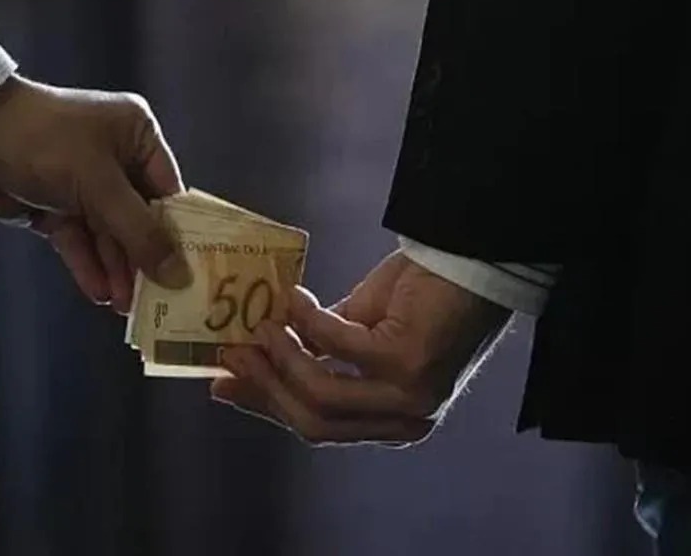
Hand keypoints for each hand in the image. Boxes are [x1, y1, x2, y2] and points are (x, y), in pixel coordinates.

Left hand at [0, 74, 191, 312]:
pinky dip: (88, 266)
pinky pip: (80, 240)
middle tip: (158, 301)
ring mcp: (84, 185)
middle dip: (143, 259)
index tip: (192, 274)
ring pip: (109, 235)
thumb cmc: (46, 143)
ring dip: (116, 269)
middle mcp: (116, 158)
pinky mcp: (55, 207)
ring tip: (126, 308)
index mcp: (137, 136)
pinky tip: (99, 294)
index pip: (169, 193)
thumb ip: (140, 232)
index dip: (179, 234)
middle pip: (140, 219)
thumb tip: (179, 274)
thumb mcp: (100, 185)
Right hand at [210, 251, 510, 445]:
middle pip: (314, 423)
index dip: (266, 405)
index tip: (223, 384)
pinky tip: (295, 297)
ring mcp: (409, 396)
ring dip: (283, 357)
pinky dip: (307, 321)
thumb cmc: (417, 296)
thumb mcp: (356, 333)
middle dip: (266, 388)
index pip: (317, 428)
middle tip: (232, 352)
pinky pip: (337, 347)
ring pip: (321, 393)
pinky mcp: (408, 362)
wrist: (468, 262)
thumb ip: (314, 355)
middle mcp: (404, 420)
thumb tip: (247, 360)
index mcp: (391, 421)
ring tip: (261, 322)